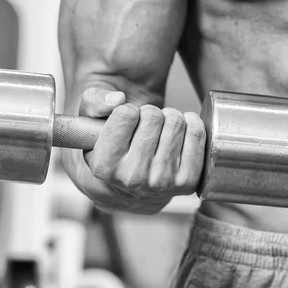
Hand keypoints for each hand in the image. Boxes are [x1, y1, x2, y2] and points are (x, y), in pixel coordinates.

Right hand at [61, 87, 206, 214]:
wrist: (132, 187)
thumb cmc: (112, 147)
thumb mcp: (90, 124)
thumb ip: (93, 102)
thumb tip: (117, 99)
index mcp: (104, 165)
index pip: (126, 114)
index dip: (127, 110)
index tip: (126, 122)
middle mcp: (133, 178)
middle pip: (153, 116)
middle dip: (150, 113)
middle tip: (145, 126)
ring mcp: (162, 182)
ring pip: (176, 122)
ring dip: (170, 118)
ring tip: (160, 131)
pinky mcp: (187, 182)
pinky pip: (197, 134)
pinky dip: (191, 124)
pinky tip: (179, 133)